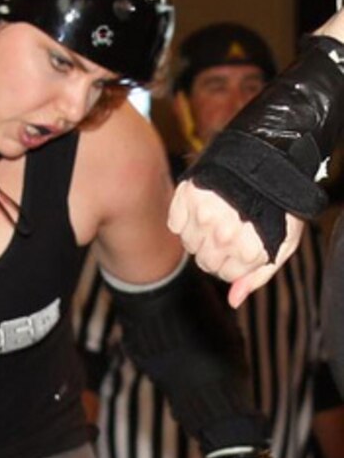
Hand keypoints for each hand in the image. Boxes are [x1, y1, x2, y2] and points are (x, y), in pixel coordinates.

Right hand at [167, 181, 304, 306]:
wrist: (272, 156)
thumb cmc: (281, 203)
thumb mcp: (283, 243)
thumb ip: (258, 275)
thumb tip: (233, 300)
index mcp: (247, 248)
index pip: (224, 274)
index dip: (235, 262)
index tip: (246, 244)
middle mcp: (223, 233)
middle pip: (204, 261)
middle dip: (217, 251)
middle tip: (232, 230)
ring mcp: (203, 213)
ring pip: (188, 244)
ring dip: (200, 235)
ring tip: (220, 216)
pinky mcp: (188, 194)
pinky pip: (175, 223)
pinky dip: (184, 219)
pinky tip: (203, 207)